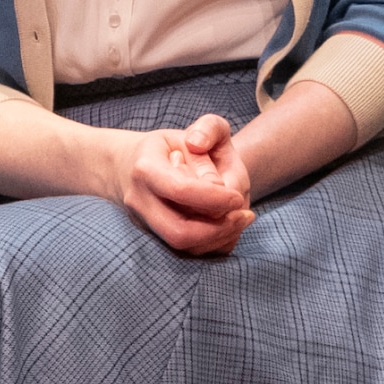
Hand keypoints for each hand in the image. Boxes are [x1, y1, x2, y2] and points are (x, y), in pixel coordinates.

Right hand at [107, 115, 253, 256]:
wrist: (138, 167)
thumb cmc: (176, 146)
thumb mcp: (198, 128)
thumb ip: (209, 128)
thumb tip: (198, 145)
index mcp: (146, 169)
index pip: (181, 191)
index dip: (215, 197)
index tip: (237, 196)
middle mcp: (140, 202)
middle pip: (179, 232)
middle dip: (219, 228)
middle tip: (245, 215)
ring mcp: (145, 224)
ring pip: (184, 248)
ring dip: (219, 237)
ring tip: (240, 218)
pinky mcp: (154, 240)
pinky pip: (187, 255)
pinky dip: (214, 244)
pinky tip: (228, 227)